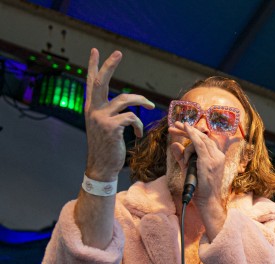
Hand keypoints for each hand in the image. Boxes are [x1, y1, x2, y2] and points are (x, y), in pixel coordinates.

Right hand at [84, 48, 154, 180]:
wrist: (102, 168)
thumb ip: (108, 114)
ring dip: (141, 101)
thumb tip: (123, 106)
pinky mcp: (111, 127)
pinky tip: (137, 133)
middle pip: (100, 81)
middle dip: (109, 65)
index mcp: (91, 108)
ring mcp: (101, 118)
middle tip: (118, 52)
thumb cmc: (106, 149)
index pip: (91, 83)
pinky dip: (138, 125)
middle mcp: (93, 110)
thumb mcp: (103, 128)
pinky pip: (131, 118)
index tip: (95, 51)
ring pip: (125, 99)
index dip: (93, 66)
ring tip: (150, 106)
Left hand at [168, 121, 230, 207]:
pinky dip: (192, 135)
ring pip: (200, 140)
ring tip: (175, 128)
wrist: (207, 201)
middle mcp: (218, 156)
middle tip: (175, 125)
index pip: (205, 140)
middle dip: (188, 130)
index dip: (193, 133)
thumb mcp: (188, 169)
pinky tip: (185, 128)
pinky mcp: (208, 162)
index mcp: (217, 157)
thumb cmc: (199, 188)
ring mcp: (214, 159)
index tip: (181, 128)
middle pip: (203, 137)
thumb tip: (174, 145)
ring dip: (187, 133)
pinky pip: (199, 144)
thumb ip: (181, 157)